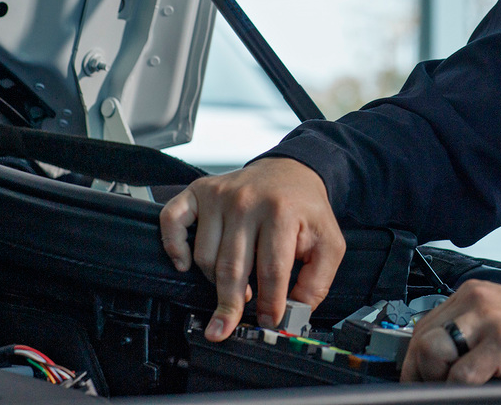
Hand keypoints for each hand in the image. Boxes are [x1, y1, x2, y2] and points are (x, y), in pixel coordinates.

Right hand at [159, 157, 345, 340]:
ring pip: (205, 256)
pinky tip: (186, 264)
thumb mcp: (328, 243)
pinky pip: (172, 221)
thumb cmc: (305, 209)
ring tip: (235, 284)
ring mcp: (220, 195)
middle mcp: (247, 201)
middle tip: (227, 328)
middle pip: (232, 267)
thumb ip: (317, 282)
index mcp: (282, 212)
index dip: (270, 303)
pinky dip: (174, 246)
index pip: (272, 269)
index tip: (268, 322)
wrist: (291, 171)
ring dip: (216, 280)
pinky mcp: (200, 191)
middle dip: (231, 305)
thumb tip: (295, 314)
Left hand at [400, 279, 500, 382]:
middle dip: (423, 374)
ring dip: (441, 380)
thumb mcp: (495, 326)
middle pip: (422, 340)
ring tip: (463, 386)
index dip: (415, 363)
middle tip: (440, 389)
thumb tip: (427, 365)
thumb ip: (464, 335)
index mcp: (471, 295)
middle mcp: (477, 299)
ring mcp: (491, 318)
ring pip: (434, 352)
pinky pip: (462, 375)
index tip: (419, 382)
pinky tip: (483, 387)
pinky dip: (462, 389)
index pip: (422, 328)